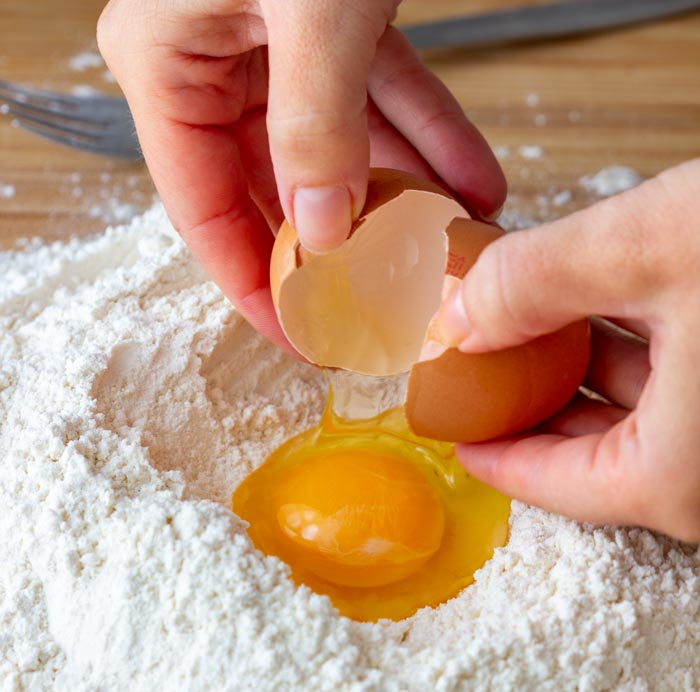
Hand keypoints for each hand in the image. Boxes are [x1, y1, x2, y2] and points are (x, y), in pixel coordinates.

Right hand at [97, 0, 505, 352]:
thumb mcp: (308, 13)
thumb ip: (314, 131)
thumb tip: (325, 234)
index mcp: (163, 65)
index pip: (203, 213)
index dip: (260, 287)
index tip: (312, 339)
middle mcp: (202, 57)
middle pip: (271, 186)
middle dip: (345, 243)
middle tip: (396, 300)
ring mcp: (260, 37)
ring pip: (330, 146)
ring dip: (399, 194)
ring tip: (452, 246)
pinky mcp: (319, 15)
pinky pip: (372, 92)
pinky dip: (423, 133)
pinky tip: (473, 178)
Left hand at [433, 160, 699, 542]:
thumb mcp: (658, 246)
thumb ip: (539, 280)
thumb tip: (460, 316)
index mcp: (674, 479)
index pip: (542, 482)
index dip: (484, 445)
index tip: (444, 421)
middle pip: (588, 451)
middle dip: (529, 395)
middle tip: (475, 358)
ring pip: (641, 418)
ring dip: (584, 365)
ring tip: (530, 318)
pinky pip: (687, 396)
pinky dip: (645, 354)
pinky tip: (611, 303)